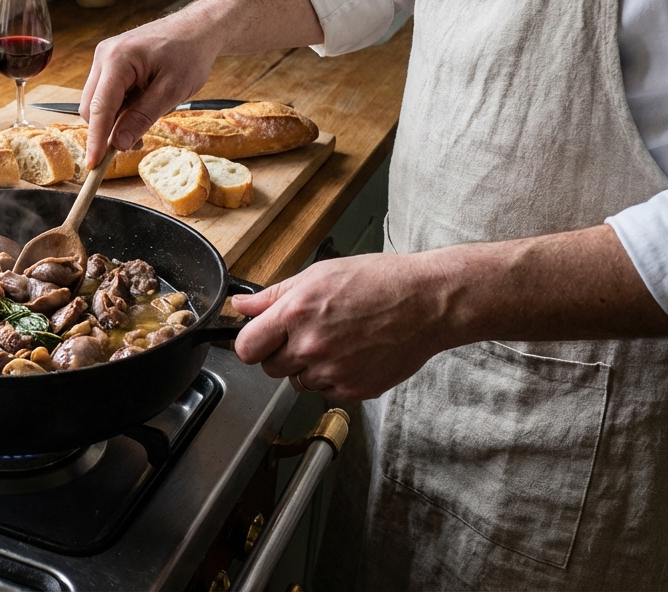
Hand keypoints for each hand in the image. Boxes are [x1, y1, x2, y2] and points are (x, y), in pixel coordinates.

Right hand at [78, 13, 218, 167]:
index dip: (96, 140)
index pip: (100, 108)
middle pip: (91, 107)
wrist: (197, 29)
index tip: (93, 165)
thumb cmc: (189, 53)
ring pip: (97, 102)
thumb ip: (142, 117)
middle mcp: (104, 56)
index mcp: (117, 59)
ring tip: (145, 120)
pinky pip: (105, 94)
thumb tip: (118, 143)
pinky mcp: (109, 63)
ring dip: (115, 120)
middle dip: (107, 131)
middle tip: (135, 143)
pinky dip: (119, 108)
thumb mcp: (172, 91)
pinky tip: (140, 107)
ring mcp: (104, 58)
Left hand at [232, 252, 456, 402]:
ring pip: (298, 382)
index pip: (246, 347)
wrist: (426, 303)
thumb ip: (274, 295)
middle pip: (270, 368)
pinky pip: (326, 391)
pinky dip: (334, 378)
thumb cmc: (378, 282)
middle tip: (307, 335)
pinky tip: (353, 354)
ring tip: (337, 341)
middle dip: (281, 354)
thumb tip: (240, 305)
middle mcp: (310, 346)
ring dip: (309, 367)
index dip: (251, 344)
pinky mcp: (353, 390)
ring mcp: (332, 371)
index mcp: (295, 313)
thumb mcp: (318, 275)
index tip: (260, 340)